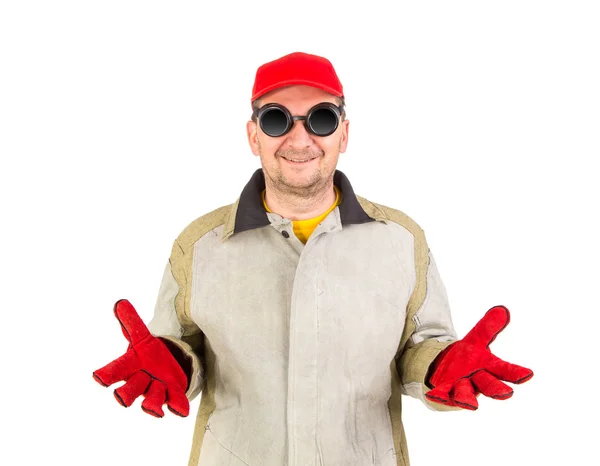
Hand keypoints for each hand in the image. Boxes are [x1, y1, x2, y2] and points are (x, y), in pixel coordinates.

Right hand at [93, 299, 189, 416]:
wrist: (164, 367)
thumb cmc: (148, 353)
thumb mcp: (142, 336)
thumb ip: (131, 322)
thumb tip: (120, 302)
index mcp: (131, 365)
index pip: (116, 369)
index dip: (107, 374)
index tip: (99, 378)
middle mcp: (141, 380)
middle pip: (131, 389)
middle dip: (126, 394)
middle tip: (120, 399)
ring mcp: (156, 389)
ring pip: (152, 399)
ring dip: (152, 403)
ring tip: (154, 410)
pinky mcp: (172, 394)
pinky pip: (175, 402)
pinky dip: (177, 406)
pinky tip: (181, 411)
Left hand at [425, 305, 532, 409]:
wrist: (445, 370)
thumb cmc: (467, 357)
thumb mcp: (476, 339)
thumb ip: (488, 327)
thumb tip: (503, 309)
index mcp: (487, 366)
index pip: (504, 369)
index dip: (515, 372)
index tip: (528, 374)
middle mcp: (477, 380)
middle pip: (488, 384)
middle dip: (496, 389)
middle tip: (506, 394)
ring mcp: (462, 388)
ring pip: (466, 393)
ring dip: (467, 398)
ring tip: (470, 405)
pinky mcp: (446, 392)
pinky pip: (443, 394)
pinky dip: (440, 395)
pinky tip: (433, 395)